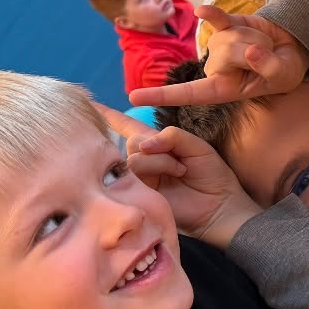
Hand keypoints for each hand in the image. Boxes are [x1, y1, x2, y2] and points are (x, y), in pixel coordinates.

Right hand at [96, 105, 261, 244]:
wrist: (219, 204)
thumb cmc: (211, 174)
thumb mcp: (196, 146)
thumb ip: (171, 136)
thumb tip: (142, 146)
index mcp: (155, 144)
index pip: (126, 126)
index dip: (108, 116)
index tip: (88, 104)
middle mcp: (143, 160)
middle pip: (132, 142)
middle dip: (159, 148)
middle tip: (182, 163)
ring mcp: (139, 178)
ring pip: (134, 158)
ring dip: (161, 162)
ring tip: (180, 172)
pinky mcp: (139, 195)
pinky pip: (135, 176)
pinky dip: (156, 171)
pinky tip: (169, 182)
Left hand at [129, 6, 307, 107]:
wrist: (293, 48)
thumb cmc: (285, 70)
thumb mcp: (283, 76)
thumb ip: (268, 67)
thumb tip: (251, 52)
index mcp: (223, 90)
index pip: (188, 94)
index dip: (161, 95)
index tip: (134, 97)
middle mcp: (215, 67)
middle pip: (225, 53)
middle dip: (252, 51)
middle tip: (267, 57)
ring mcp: (218, 44)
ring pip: (230, 35)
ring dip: (254, 37)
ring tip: (266, 46)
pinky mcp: (225, 24)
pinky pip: (216, 18)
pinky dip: (212, 14)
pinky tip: (203, 10)